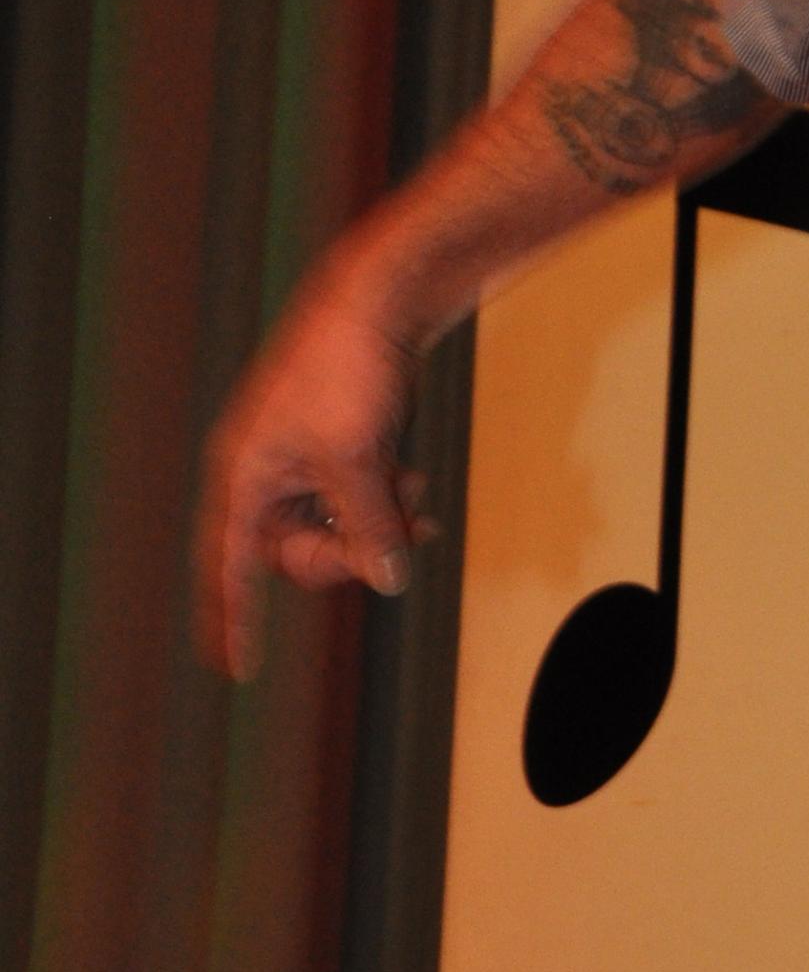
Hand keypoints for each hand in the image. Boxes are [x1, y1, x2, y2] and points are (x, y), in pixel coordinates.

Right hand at [195, 269, 431, 680]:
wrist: (375, 303)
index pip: (229, 564)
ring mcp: (300, 461)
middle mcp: (263, 473)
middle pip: (296, 553)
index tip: (235, 668)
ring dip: (378, 525)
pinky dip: (384, 504)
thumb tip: (387, 581)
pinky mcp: (334, 449)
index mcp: (245, 475)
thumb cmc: (347, 373)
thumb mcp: (356, 461)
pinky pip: (353, 502)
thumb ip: (367, 527)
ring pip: (334, 528)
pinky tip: (415, 489)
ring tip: (417, 497)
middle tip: (404, 539)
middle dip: (350, 552)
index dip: (233, 617)